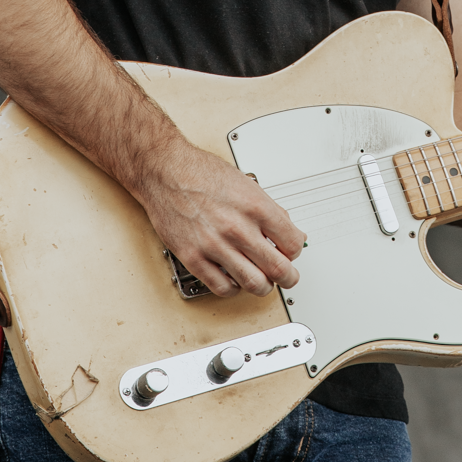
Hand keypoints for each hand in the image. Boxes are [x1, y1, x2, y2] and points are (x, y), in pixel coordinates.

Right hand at [133, 134, 304, 296]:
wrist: (166, 172)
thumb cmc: (202, 173)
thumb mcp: (246, 183)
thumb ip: (269, 210)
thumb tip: (287, 230)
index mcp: (255, 207)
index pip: (292, 243)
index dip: (295, 252)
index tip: (291, 254)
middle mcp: (237, 227)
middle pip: (278, 269)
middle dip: (288, 277)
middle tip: (288, 277)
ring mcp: (215, 245)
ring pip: (254, 283)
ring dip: (263, 286)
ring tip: (263, 281)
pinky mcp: (193, 257)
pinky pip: (222, 288)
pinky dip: (234, 289)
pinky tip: (235, 280)